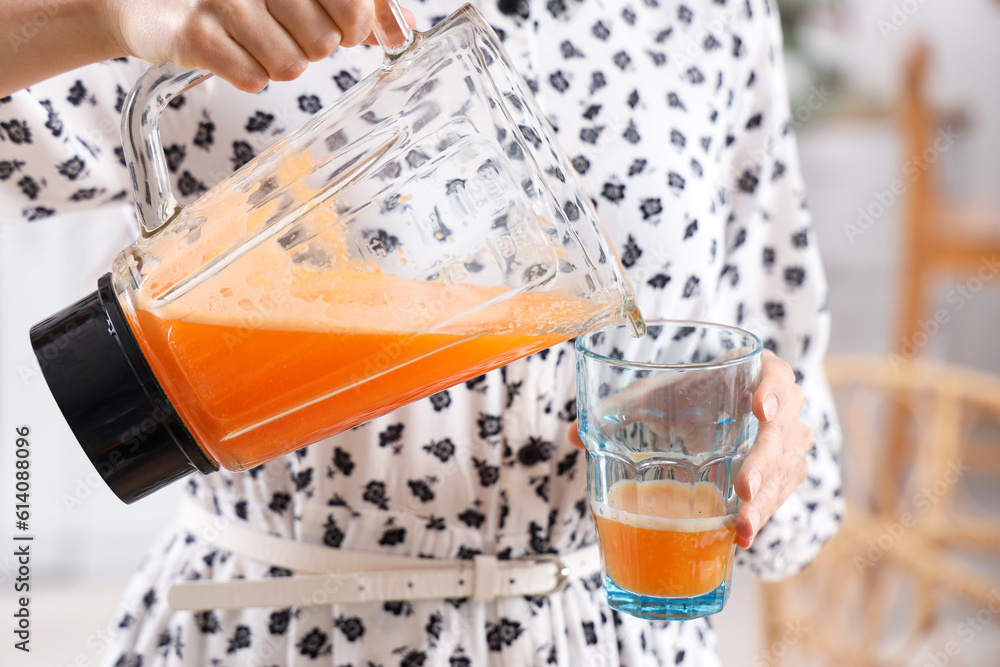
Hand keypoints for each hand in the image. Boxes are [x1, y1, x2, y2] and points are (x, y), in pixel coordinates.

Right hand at [101, 0, 414, 91]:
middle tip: (288, 33)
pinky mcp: (196, 33)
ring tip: (256, 42)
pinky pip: (252, 78)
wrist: (152, 1)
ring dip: (278, 64)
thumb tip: (401, 29)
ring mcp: (225, 0)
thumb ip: (359, 5)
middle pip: (325, 42)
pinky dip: (247, 74)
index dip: (357, 24)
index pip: (354, 4)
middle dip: (313, 48)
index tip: (345, 27)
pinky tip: (232, 52)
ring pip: (291, 66)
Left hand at [568, 350, 812, 549]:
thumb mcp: (657, 397)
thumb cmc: (689, 396)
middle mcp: (783, 407)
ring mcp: (790, 442)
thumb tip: (568, 436)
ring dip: (766, 500)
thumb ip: (619, 409)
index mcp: (757, 371)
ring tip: (742, 526)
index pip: (779, 375)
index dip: (774, 390)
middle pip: (786, 432)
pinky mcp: (787, 474)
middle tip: (743, 487)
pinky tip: (743, 537)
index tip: (758, 408)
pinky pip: (783, 495)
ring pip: (788, 470)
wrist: (716, 412)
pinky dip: (764, 515)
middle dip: (765, 462)